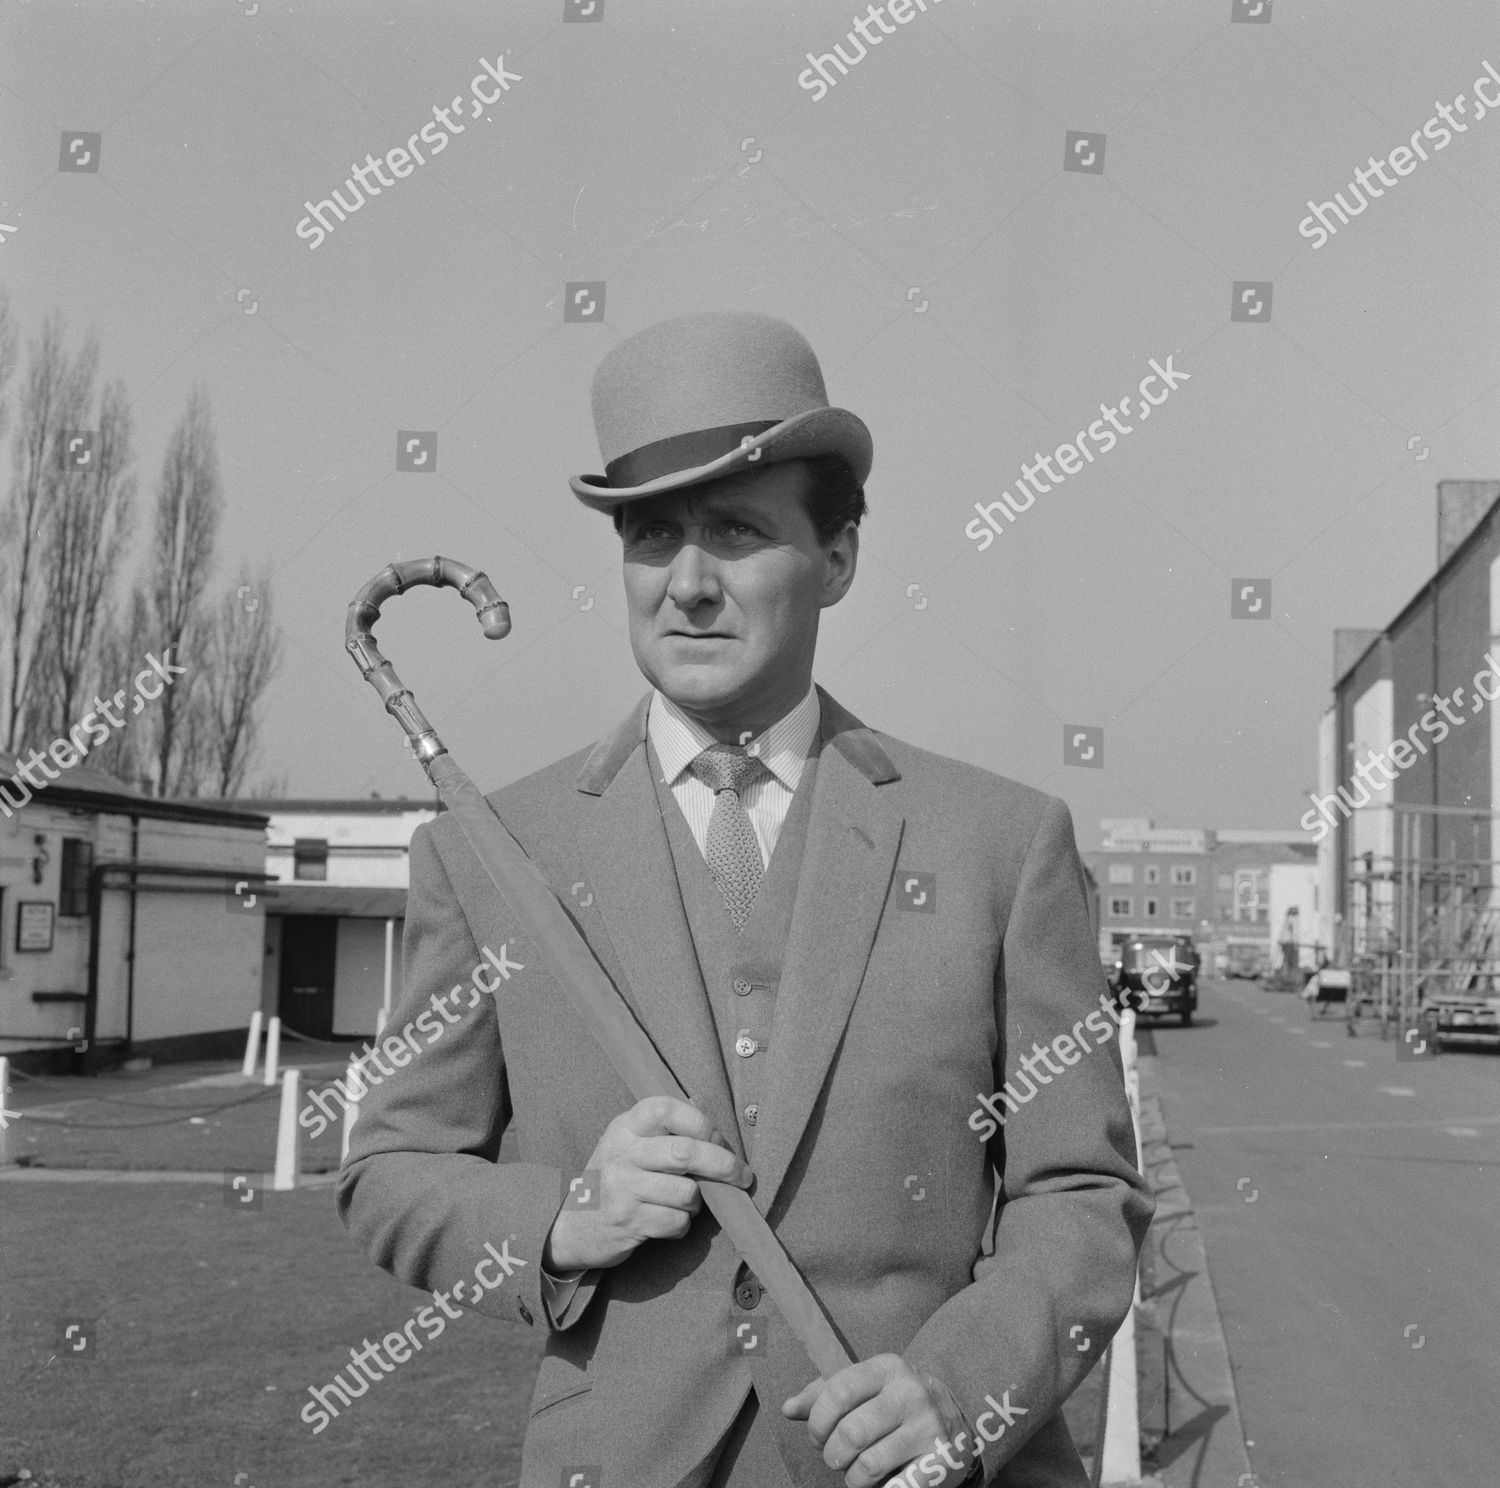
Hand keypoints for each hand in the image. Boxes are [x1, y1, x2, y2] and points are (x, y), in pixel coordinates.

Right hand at [543, 1095, 752, 1271]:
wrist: (574, 1227)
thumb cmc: (616, 1180)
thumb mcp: (630, 1145)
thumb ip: (664, 1133)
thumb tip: (716, 1133)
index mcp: (625, 1127)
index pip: (666, 1109)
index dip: (701, 1123)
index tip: (717, 1140)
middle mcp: (621, 1153)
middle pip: (686, 1152)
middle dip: (724, 1165)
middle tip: (742, 1176)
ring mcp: (622, 1188)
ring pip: (687, 1192)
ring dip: (697, 1202)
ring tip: (684, 1202)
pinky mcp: (628, 1221)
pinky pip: (677, 1222)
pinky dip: (682, 1225)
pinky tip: (668, 1221)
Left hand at [782, 1355, 976, 1487]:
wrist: (959, 1414)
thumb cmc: (895, 1401)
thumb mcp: (867, 1386)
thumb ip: (826, 1394)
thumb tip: (787, 1409)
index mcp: (887, 1368)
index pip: (839, 1390)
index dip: (818, 1420)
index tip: (817, 1435)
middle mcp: (910, 1394)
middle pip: (851, 1432)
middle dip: (832, 1453)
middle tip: (834, 1457)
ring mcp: (928, 1428)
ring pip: (870, 1464)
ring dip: (852, 1477)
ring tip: (855, 1472)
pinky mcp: (942, 1461)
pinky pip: (896, 1487)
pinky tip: (879, 1483)